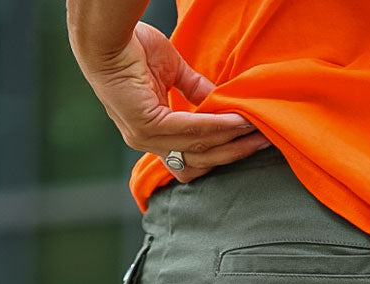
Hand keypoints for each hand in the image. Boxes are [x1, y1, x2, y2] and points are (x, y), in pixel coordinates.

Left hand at [72, 23, 269, 182]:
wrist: (106, 36)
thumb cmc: (132, 47)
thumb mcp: (172, 72)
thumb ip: (195, 92)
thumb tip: (222, 103)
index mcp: (151, 135)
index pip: (192, 158)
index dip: (223, 152)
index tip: (251, 142)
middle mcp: (147, 144)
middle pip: (200, 162)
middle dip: (234, 152)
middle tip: (263, 143)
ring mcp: (145, 138)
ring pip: (198, 150)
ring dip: (231, 141)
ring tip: (256, 132)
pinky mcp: (147, 125)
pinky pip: (191, 131)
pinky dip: (216, 127)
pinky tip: (236, 121)